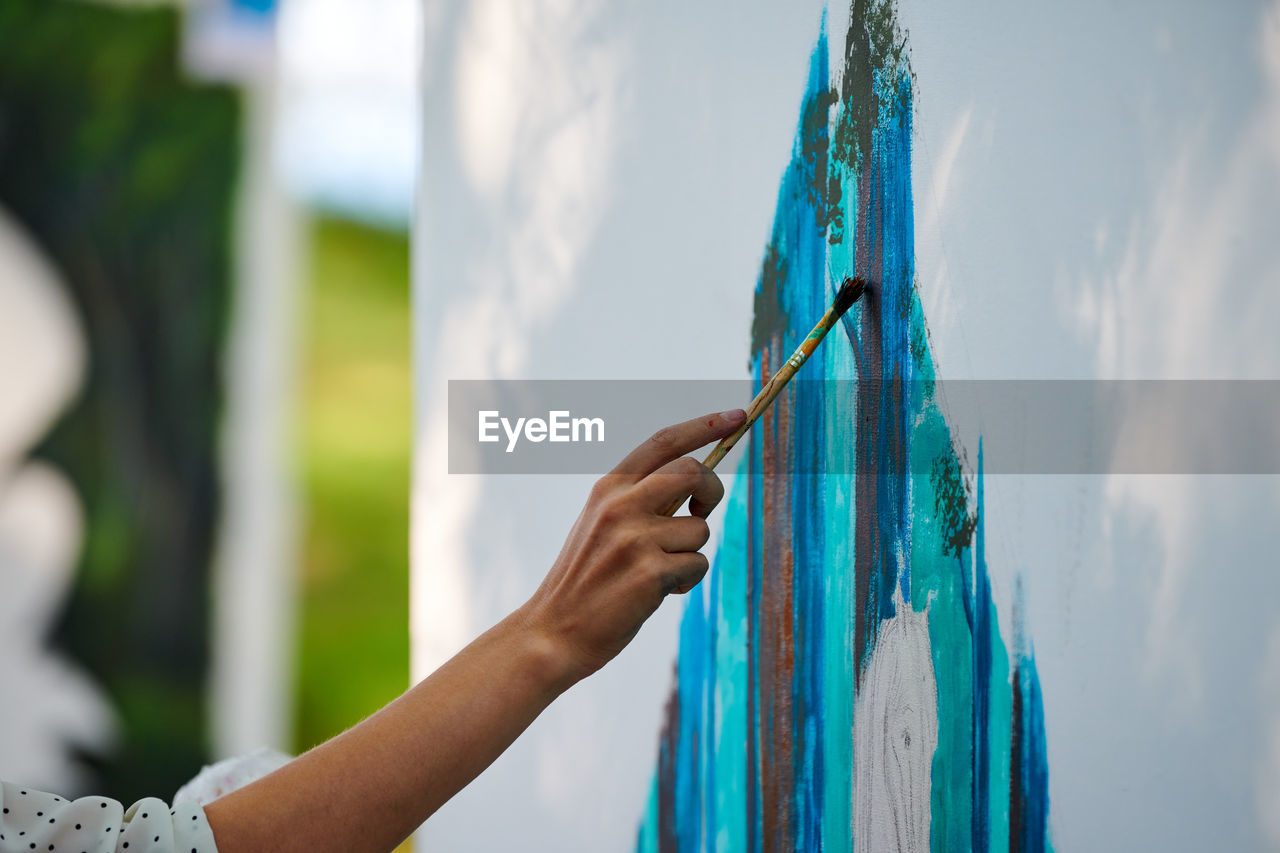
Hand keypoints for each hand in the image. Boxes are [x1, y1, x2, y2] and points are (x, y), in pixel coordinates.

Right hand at [520, 409, 744, 684]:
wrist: (553, 633)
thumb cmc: (584, 581)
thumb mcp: (600, 524)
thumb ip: (640, 499)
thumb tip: (696, 479)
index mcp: (608, 489)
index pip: (664, 442)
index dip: (705, 425)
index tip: (737, 416)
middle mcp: (620, 505)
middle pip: (693, 471)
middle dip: (711, 491)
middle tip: (700, 513)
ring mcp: (635, 538)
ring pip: (699, 530)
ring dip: (690, 553)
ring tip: (658, 573)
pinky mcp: (650, 573)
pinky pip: (697, 565)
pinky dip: (686, 581)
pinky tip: (656, 593)